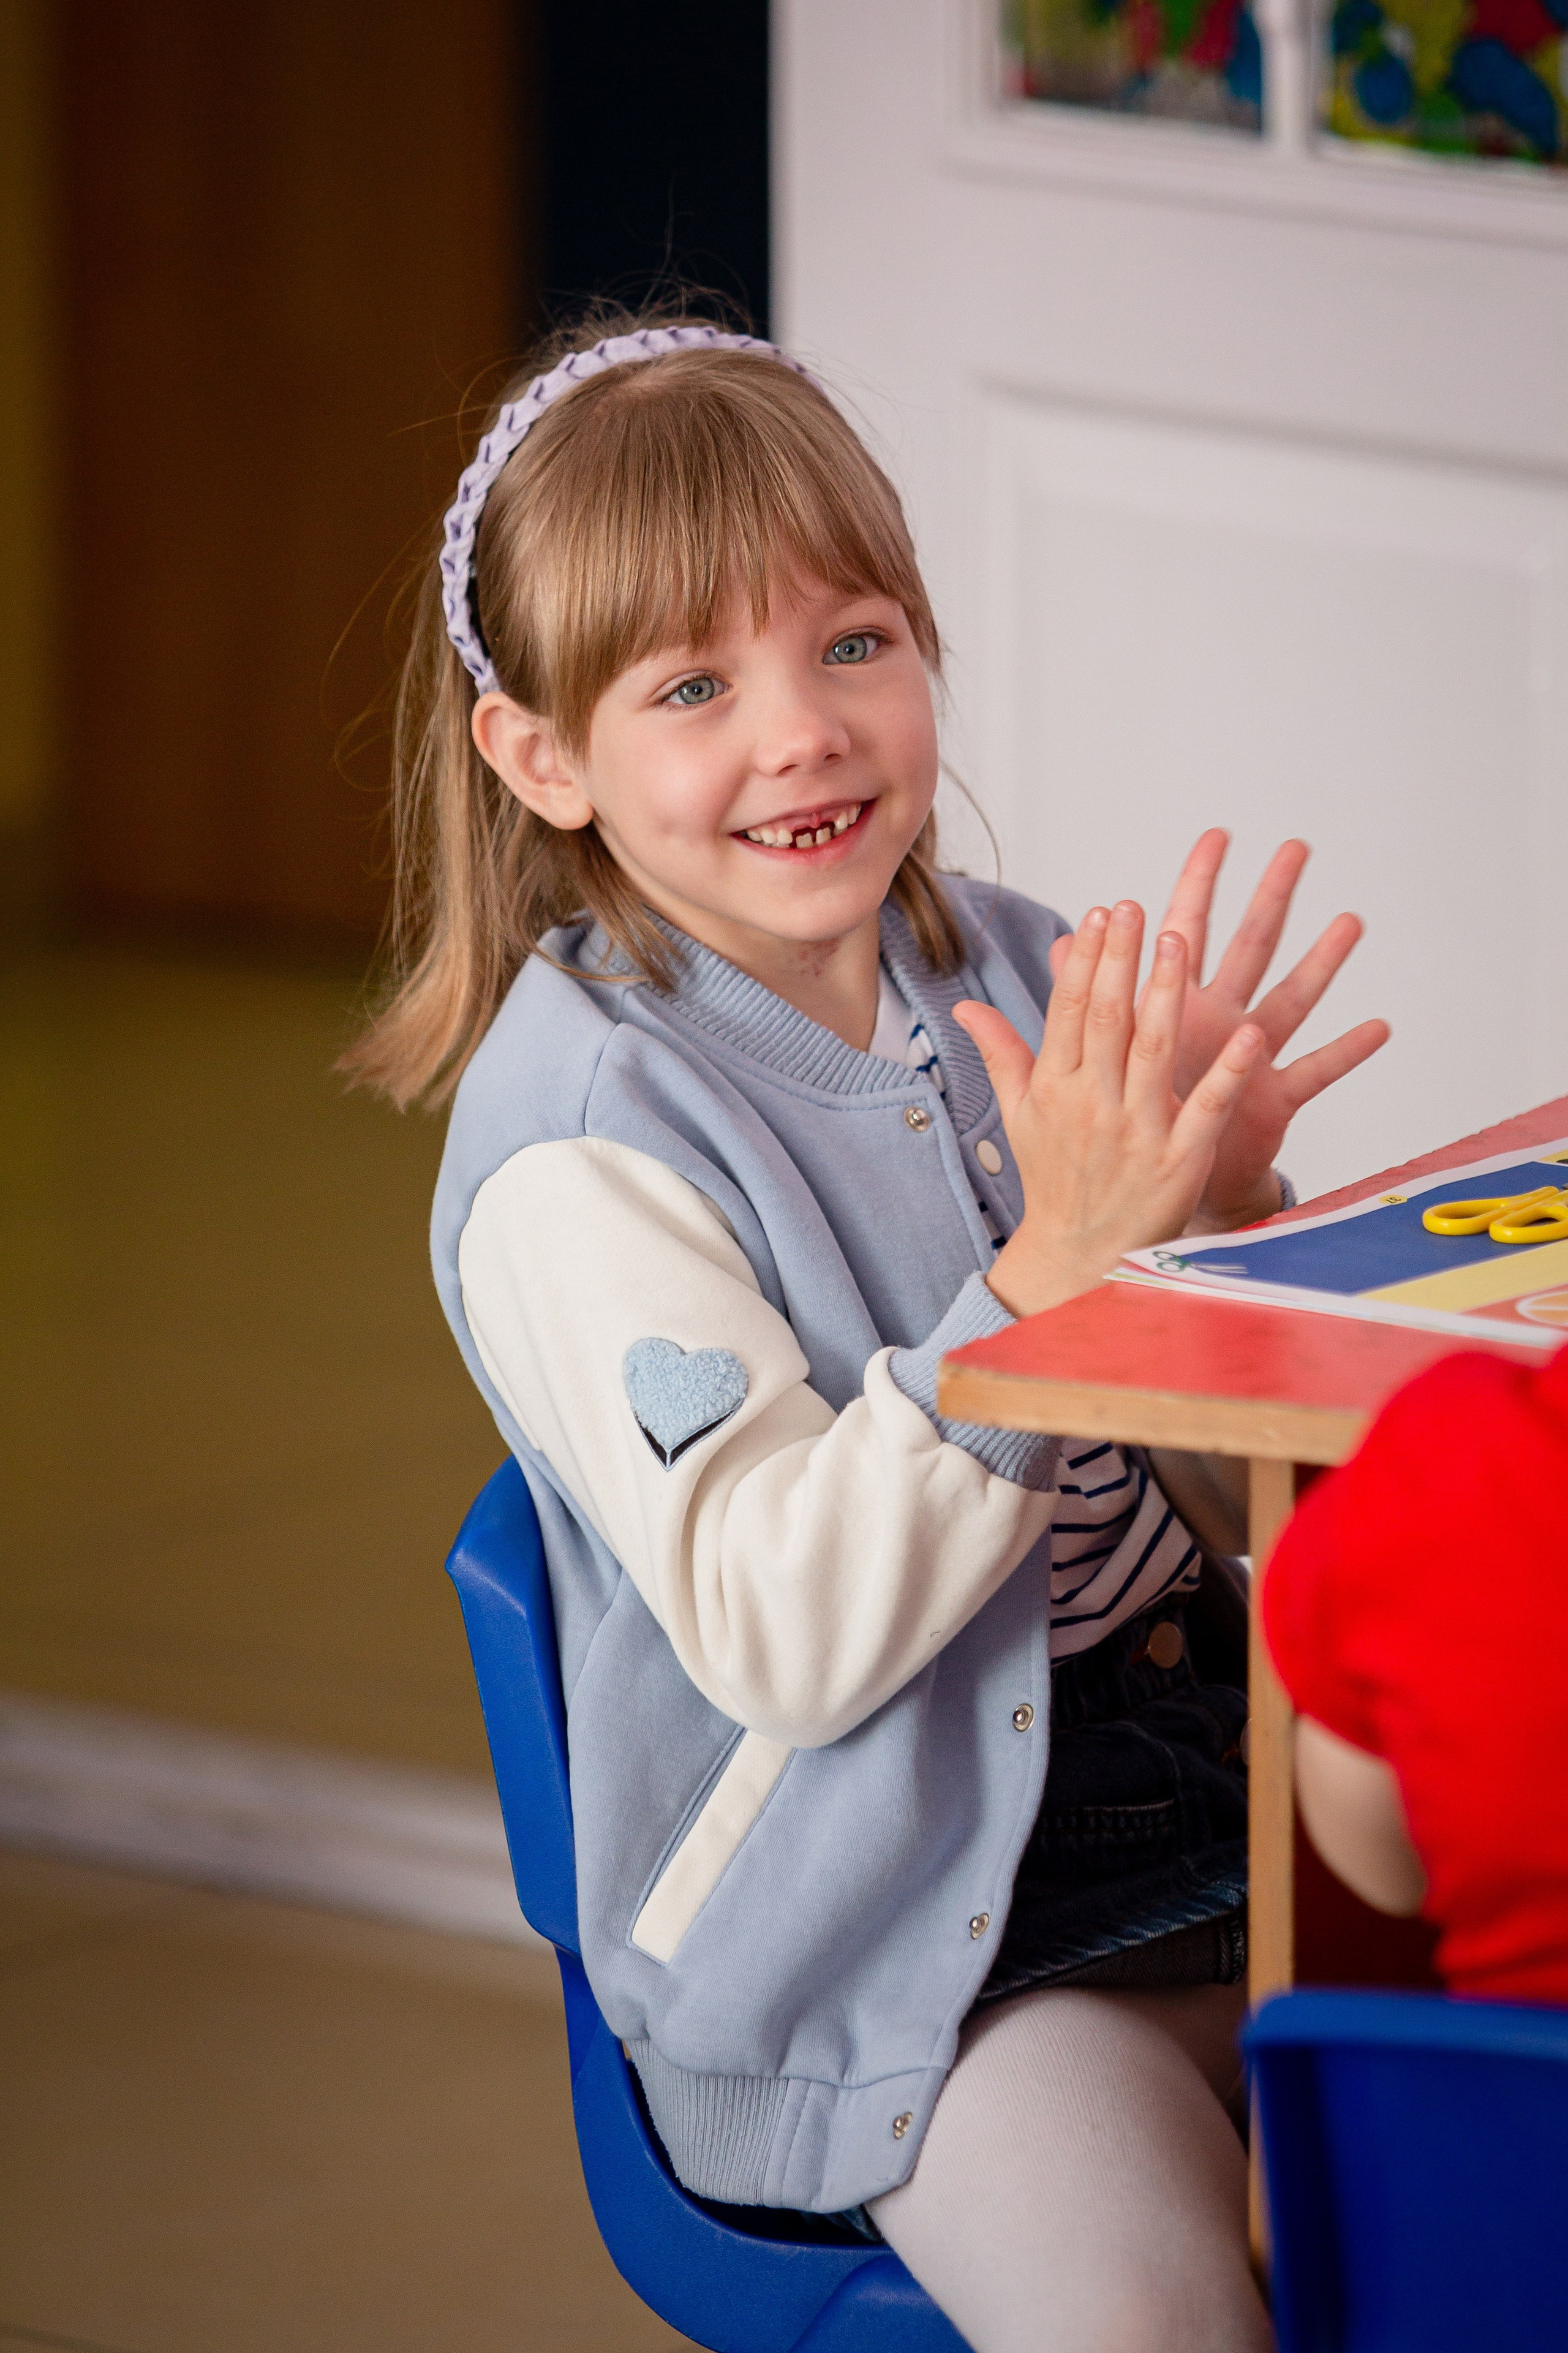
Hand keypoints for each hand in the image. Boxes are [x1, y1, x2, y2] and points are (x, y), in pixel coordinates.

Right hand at [956, 900, 1265, 1318]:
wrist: (1080, 1254)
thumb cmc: (1055, 1178)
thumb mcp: (1020, 1115)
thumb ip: (1002, 1053)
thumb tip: (967, 1007)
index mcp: (1056, 1088)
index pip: (1069, 1011)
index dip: (1086, 960)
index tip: (1101, 914)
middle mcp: (1093, 1105)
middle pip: (1107, 1020)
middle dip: (1121, 961)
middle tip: (1137, 909)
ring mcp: (1138, 1132)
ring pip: (1153, 1052)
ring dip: (1166, 994)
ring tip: (1179, 941)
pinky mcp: (1180, 1161)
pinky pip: (1206, 1109)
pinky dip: (1228, 1072)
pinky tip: (1249, 1034)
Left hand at [1051, 832, 1390, 1228]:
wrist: (1157, 1175)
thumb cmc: (1138, 1106)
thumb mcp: (1107, 1049)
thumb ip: (1085, 996)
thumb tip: (1059, 945)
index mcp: (1176, 1004)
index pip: (1186, 930)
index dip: (1197, 884)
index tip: (1217, 835)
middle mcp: (1219, 1017)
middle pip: (1249, 946)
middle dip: (1270, 897)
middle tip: (1296, 849)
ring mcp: (1250, 1053)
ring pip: (1291, 996)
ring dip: (1320, 961)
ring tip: (1350, 922)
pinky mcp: (1271, 1095)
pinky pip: (1315, 1070)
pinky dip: (1346, 1051)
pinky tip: (1379, 1027)